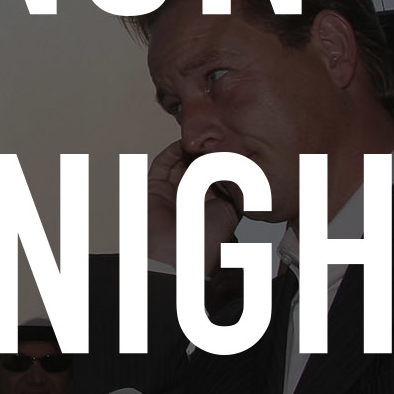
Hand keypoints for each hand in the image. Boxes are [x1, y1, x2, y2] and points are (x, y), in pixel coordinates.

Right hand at [147, 140, 241, 273]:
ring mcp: (172, 193)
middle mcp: (191, 199)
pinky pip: (162, 166)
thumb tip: (238, 169)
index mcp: (210, 207)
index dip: (221, 162)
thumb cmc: (205, 242)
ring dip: (189, 151)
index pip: (216, 177)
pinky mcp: (155, 189)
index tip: (229, 146)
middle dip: (205, 153)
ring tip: (199, 138)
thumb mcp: (230, 212)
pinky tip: (182, 144)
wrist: (178, 255)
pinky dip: (171, 153)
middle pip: (197, 168)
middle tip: (213, 138)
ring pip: (180, 164)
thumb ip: (234, 190)